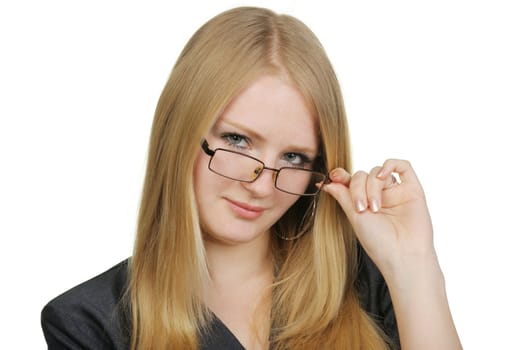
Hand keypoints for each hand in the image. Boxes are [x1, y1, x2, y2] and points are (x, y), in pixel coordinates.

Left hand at [322, 159, 435, 276]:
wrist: (403, 255)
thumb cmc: (379, 242)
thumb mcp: (354, 217)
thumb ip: (343, 196)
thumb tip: (328, 182)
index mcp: (364, 203)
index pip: (351, 182)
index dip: (341, 176)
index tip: (332, 177)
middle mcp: (380, 196)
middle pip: (362, 175)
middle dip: (357, 188)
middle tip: (361, 208)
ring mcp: (396, 192)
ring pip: (377, 172)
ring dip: (371, 186)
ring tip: (374, 207)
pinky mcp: (412, 190)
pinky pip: (403, 165)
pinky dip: (390, 164)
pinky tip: (383, 176)